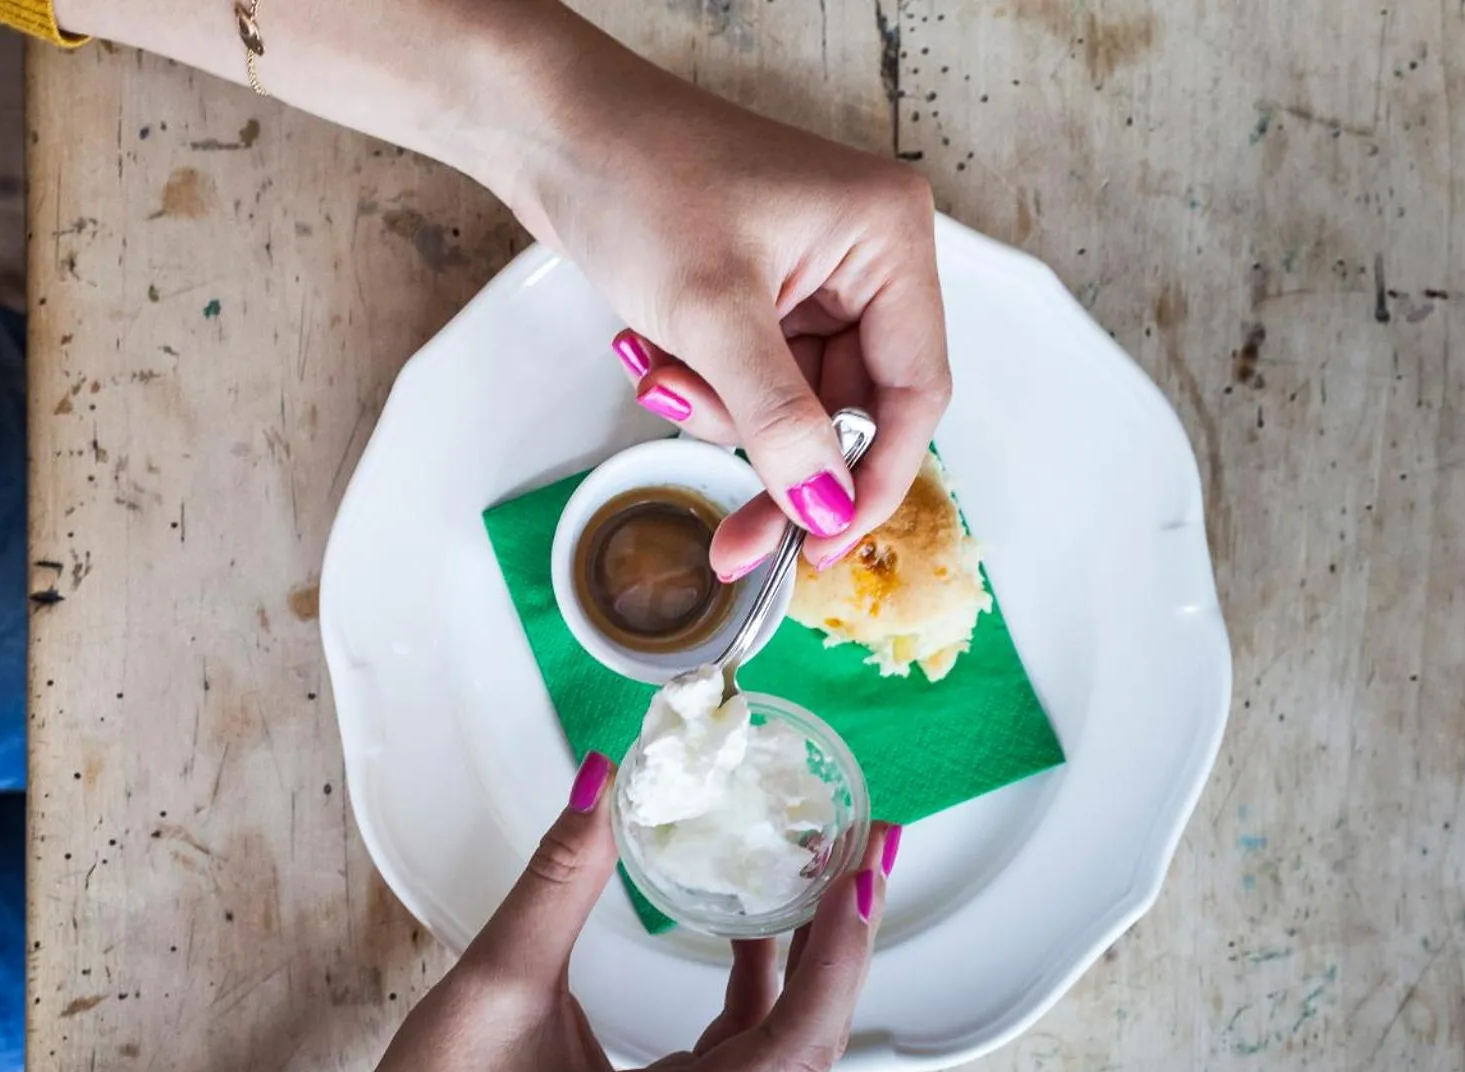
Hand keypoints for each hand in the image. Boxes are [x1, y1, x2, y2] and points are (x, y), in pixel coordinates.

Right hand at [350, 754, 890, 1071]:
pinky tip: (757, 931)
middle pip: (806, 1044)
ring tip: (828, 877)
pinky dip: (760, 988)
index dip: (838, 954)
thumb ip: (559, 881)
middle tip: (868, 849)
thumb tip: (602, 788)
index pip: (794, 1043)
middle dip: (841, 942)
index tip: (860, 875)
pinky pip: (744, 1055)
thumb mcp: (499, 982)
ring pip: (781, 1048)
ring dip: (806, 961)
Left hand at [511, 67, 951, 576]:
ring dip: (720, 414)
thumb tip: (825, 505)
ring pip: (790, 406)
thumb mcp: (713, 315)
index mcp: (889, 241)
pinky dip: (701, 388)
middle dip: (777, 460)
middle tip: (736, 540)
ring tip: (659, 372)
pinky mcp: (759, 294)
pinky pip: (749, 381)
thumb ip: (777, 421)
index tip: (825, 546)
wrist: (551, 131)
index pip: (913, 392)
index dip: (873, 481)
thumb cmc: (638, 180)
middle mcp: (865, 259)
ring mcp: (812, 278)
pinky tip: (649, 352)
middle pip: (850, 410)